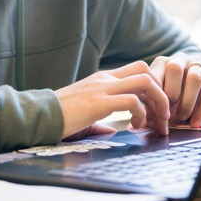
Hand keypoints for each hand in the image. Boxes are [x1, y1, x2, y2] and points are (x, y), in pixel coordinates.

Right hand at [55, 61, 169, 137]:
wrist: (36, 117)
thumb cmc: (58, 118)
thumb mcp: (84, 116)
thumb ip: (101, 122)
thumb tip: (113, 132)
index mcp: (103, 79)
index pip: (138, 70)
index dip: (153, 88)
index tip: (156, 111)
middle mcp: (105, 78)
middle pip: (146, 69)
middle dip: (162, 91)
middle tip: (163, 115)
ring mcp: (102, 87)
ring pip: (145, 80)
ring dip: (158, 100)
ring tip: (156, 121)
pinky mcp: (98, 102)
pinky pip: (131, 100)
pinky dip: (141, 114)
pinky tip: (135, 126)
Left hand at [149, 54, 200, 127]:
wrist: (200, 84)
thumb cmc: (174, 93)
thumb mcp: (161, 96)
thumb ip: (150, 107)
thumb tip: (140, 124)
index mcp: (162, 63)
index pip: (155, 73)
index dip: (155, 95)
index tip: (155, 112)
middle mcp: (180, 59)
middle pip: (175, 69)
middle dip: (171, 94)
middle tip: (169, 112)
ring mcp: (198, 63)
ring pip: (194, 78)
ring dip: (187, 102)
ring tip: (182, 117)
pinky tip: (195, 122)